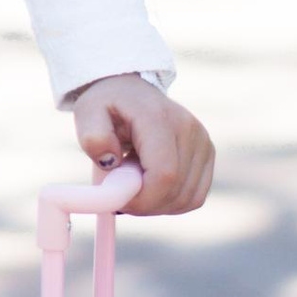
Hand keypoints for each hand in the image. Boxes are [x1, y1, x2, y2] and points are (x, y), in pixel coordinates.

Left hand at [66, 71, 212, 216]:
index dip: (142, 199)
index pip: (164, 174)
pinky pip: (195, 196)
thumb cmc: (107, 106)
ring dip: (158, 205)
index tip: (118, 201)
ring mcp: (203, 141)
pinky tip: (153, 187)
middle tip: (122, 194)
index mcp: (158, 118)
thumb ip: (93, 138)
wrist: (129, 91)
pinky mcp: (208, 154)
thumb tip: (110, 161)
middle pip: (176, 190)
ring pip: (187, 198)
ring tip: (136, 182)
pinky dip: (172, 202)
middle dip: (145, 205)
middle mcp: (189, 128)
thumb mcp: (88, 114)